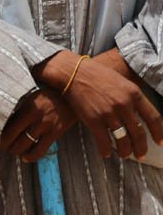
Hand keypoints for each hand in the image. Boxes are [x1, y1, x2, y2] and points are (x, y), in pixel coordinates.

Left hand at [0, 89, 76, 161]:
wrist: (70, 97)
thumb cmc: (47, 96)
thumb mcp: (31, 97)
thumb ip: (20, 109)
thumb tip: (6, 122)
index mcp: (28, 108)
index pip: (11, 127)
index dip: (3, 137)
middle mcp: (37, 118)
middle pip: (18, 138)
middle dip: (8, 145)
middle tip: (3, 147)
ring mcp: (47, 127)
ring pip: (28, 145)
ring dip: (18, 151)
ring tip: (13, 152)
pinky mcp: (56, 133)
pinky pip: (42, 149)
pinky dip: (32, 155)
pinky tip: (26, 157)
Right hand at [39, 50, 162, 158]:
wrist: (72, 72)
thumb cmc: (96, 75)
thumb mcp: (121, 81)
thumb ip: (132, 97)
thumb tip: (141, 114)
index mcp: (134, 94)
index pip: (153, 118)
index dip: (158, 133)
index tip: (159, 142)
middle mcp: (124, 105)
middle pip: (139, 134)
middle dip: (141, 148)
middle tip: (141, 155)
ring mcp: (109, 113)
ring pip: (124, 141)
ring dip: (126, 151)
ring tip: (125, 155)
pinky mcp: (94, 120)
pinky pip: (104, 142)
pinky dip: (106, 150)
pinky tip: (107, 153)